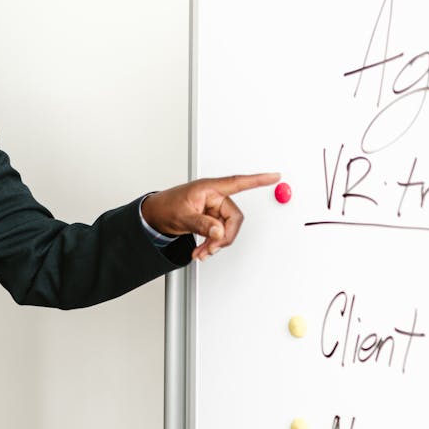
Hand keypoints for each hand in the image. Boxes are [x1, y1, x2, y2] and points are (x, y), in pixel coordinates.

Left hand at [141, 172, 280, 260]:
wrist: (154, 215)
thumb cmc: (165, 207)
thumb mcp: (182, 216)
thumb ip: (202, 224)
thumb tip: (218, 231)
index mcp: (209, 188)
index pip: (238, 182)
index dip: (258, 180)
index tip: (274, 176)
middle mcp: (214, 197)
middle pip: (234, 218)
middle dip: (224, 237)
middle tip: (210, 248)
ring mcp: (213, 209)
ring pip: (227, 229)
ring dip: (216, 243)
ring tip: (201, 252)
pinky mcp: (211, 219)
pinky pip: (220, 233)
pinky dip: (212, 244)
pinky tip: (202, 250)